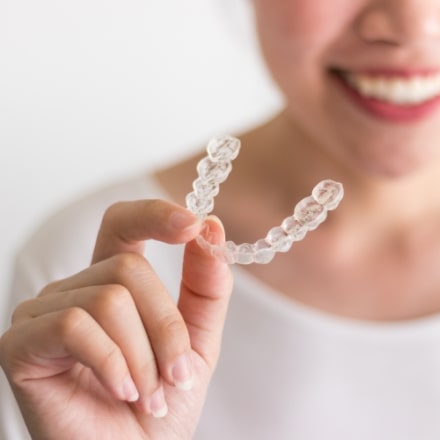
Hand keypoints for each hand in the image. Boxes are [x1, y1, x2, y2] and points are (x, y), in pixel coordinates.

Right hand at [0, 200, 232, 438]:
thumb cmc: (161, 405)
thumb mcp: (198, 341)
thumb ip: (206, 287)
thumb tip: (211, 227)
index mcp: (113, 284)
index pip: (123, 224)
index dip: (154, 215)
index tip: (194, 225)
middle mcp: (74, 290)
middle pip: (129, 269)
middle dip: (167, 327)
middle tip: (178, 376)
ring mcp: (42, 314)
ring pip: (108, 299)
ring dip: (143, 356)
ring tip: (150, 395)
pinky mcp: (20, 345)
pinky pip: (75, 326)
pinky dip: (112, 363)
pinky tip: (122, 392)